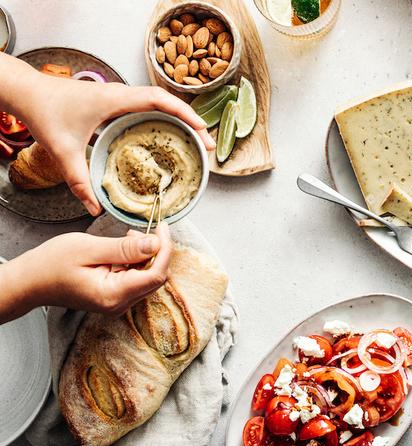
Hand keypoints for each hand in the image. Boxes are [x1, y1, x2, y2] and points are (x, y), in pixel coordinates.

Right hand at [0, 224, 171, 322]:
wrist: (29, 282)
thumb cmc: (51, 265)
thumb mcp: (88, 248)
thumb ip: (124, 248)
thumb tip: (155, 244)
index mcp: (114, 295)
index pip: (157, 274)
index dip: (165, 249)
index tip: (162, 227)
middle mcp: (119, 304)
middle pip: (156, 277)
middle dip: (155, 251)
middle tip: (139, 231)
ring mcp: (117, 303)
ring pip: (148, 278)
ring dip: (144, 255)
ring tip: (126, 238)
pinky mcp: (114, 298)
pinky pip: (136, 279)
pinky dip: (135, 262)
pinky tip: (121, 250)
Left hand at [4, 57, 213, 214]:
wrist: (25, 92)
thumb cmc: (43, 112)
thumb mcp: (62, 152)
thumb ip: (78, 182)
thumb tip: (94, 207)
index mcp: (116, 99)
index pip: (160, 100)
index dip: (185, 113)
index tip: (201, 131)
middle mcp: (122, 94)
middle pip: (167, 101)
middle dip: (190, 120)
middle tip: (205, 142)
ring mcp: (118, 97)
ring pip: (158, 103)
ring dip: (178, 118)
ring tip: (194, 139)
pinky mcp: (113, 102)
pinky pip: (146, 107)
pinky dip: (163, 118)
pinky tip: (166, 136)